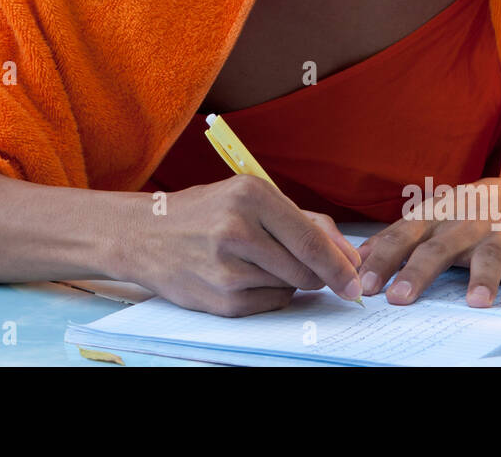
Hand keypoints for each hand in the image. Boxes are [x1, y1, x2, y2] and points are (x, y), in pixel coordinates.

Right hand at [127, 175, 363, 316]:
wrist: (144, 234)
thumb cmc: (203, 212)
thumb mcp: (248, 197)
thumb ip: (301, 221)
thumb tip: (347, 256)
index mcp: (249, 196)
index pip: (309, 239)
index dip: (339, 264)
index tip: (355, 279)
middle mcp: (236, 230)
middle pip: (305, 269)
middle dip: (317, 274)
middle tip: (310, 268)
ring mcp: (226, 269)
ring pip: (289, 287)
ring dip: (289, 280)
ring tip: (259, 261)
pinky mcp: (220, 300)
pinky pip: (269, 304)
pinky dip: (269, 294)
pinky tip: (246, 276)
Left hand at [354, 177, 500, 310]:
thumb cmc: (457, 215)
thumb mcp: (424, 220)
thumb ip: (393, 240)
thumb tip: (353, 260)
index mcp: (432, 218)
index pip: (402, 238)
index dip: (382, 260)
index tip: (364, 283)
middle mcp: (462, 225)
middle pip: (437, 249)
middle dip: (418, 273)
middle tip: (400, 297)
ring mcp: (495, 237)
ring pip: (487, 259)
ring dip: (482, 279)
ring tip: (476, 302)